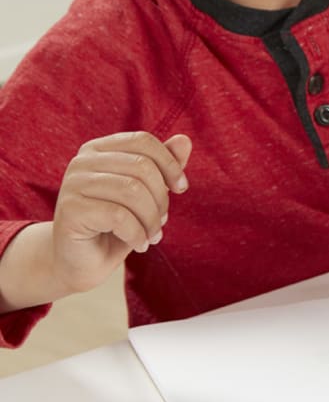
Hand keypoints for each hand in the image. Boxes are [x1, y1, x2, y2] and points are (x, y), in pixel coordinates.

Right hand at [49, 132, 191, 295]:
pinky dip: (138, 234)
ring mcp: (72, 184)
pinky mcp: (70, 210)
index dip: (170, 164)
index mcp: (99, 149)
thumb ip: (163, 166)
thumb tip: (185, 140)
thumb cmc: (117, 225)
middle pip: (141, 167)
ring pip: (132, 190)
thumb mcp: (146, 193)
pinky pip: (118, 216)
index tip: (181, 188)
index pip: (143, 141)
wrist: (84, 262)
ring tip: (153, 236)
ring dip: (152, 219)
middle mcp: (82, 161)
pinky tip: (140, 245)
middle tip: (162, 221)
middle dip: (161, 198)